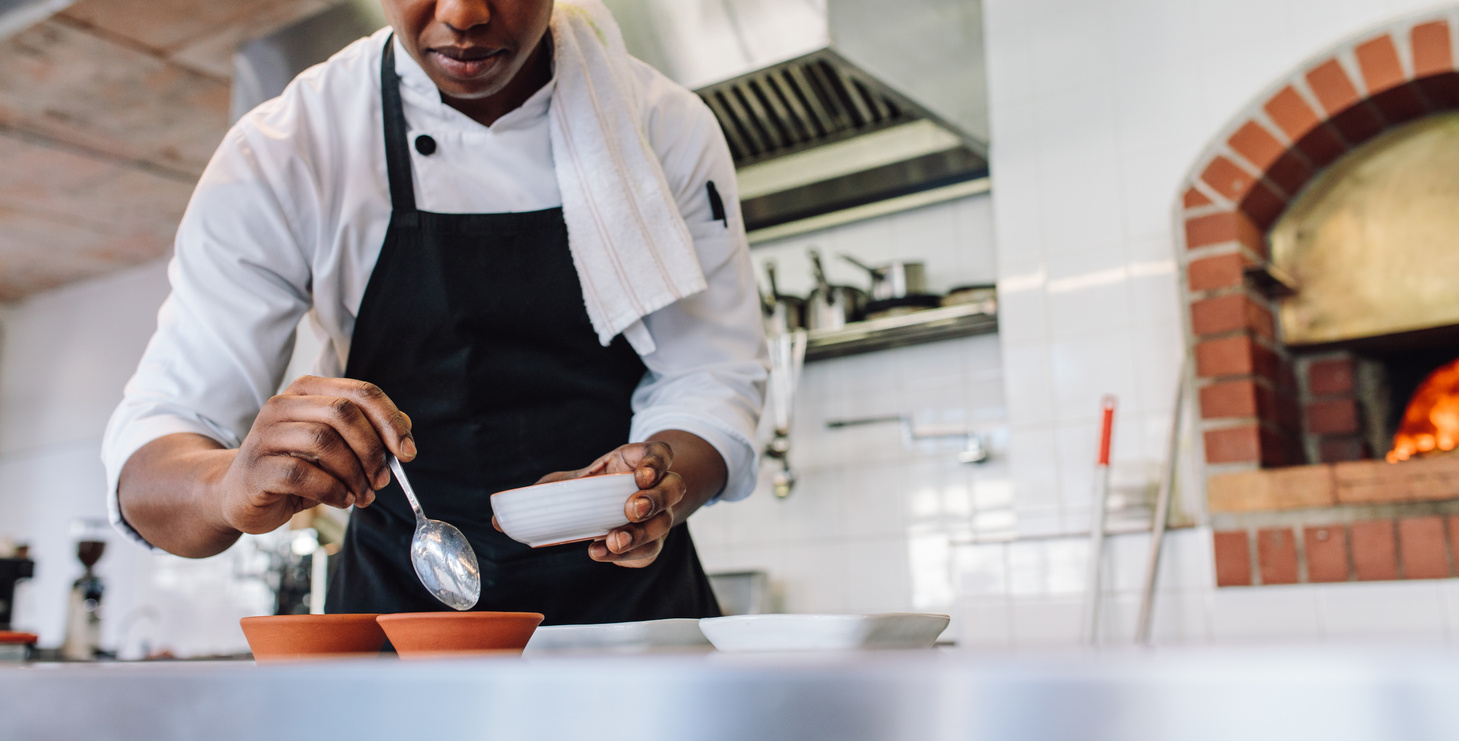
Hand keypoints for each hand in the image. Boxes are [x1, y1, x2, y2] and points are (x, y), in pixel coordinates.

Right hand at [214, 376, 414, 534]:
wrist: (240, 494)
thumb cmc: (294, 467)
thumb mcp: (335, 447)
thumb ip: (367, 432)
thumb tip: (405, 427)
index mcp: (308, 391)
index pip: (361, 392)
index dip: (390, 421)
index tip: (408, 452)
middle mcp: (283, 405)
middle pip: (343, 413)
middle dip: (372, 450)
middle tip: (382, 480)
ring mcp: (265, 434)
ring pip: (324, 441)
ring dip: (354, 474)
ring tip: (362, 495)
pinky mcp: (257, 467)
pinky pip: (302, 474)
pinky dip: (332, 490)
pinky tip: (341, 500)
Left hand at [520, 442, 685, 567]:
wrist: (614, 504)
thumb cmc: (593, 487)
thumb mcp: (573, 481)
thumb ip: (542, 493)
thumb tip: (497, 520)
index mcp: (639, 462)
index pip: (661, 455)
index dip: (657, 462)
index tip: (642, 474)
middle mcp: (657, 487)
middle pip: (672, 490)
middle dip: (654, 501)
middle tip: (632, 509)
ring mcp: (659, 515)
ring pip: (664, 524)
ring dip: (640, 534)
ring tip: (613, 542)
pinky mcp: (652, 540)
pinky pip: (651, 551)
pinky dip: (630, 557)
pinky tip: (606, 555)